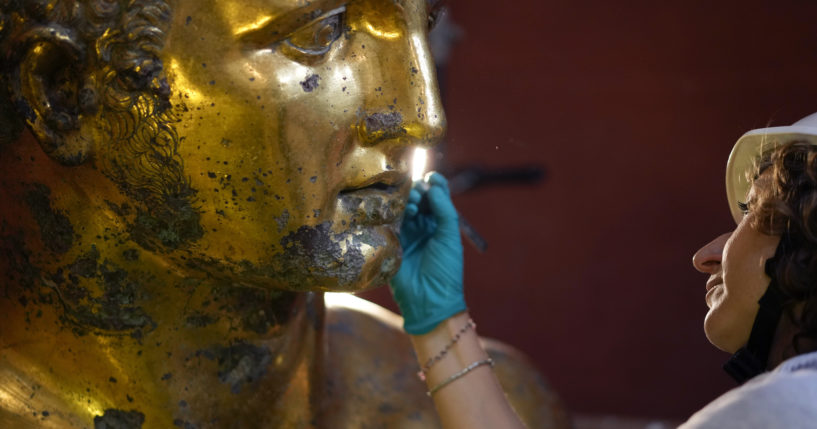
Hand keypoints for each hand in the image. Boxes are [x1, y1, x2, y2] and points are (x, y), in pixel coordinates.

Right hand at [390, 173, 465, 334]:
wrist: (429, 300)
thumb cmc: (445, 270)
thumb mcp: (450, 237)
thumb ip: (444, 209)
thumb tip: (433, 184)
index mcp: (439, 224)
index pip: (435, 197)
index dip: (433, 184)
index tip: (431, 177)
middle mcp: (422, 226)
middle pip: (418, 198)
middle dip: (418, 191)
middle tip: (418, 195)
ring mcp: (406, 234)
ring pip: (403, 207)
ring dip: (408, 201)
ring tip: (412, 207)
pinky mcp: (390, 242)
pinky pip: (390, 221)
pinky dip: (396, 214)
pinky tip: (403, 214)